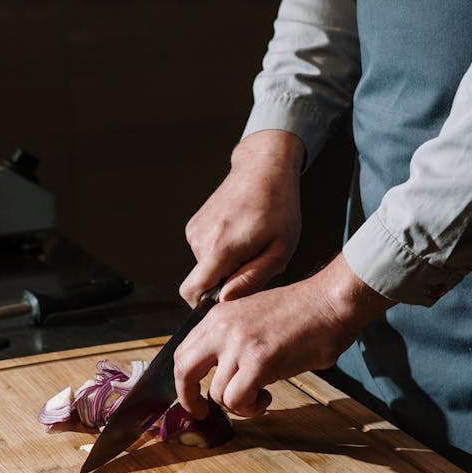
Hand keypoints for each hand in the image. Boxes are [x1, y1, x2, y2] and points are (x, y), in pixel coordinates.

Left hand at [173, 253, 390, 417]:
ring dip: (239, 404)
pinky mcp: (259, 362)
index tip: (193, 396)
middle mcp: (222, 328)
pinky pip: (238, 400)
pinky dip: (251, 407)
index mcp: (218, 316)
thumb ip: (231, 338)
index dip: (183, 381)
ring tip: (260, 395)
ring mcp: (239, 345)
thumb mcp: (253, 316)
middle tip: (203, 412)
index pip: (183, 352)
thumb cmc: (303, 311)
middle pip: (185, 372)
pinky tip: (267, 396)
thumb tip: (219, 370)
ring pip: (218, 394)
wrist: (332, 301)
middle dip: (189, 399)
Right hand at [179, 130, 304, 305]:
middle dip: (224, 283)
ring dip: (225, 266)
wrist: (263, 167)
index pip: (192, 292)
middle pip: (202, 282)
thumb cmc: (278, 207)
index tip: (226, 301)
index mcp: (221, 248)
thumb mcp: (279, 250)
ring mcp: (195, 230)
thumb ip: (251, 279)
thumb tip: (225, 300)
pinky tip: (240, 236)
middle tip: (252, 264)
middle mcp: (201, 239)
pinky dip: (220, 252)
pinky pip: (204, 252)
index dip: (204, 305)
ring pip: (204, 268)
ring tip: (249, 246)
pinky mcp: (194, 224)